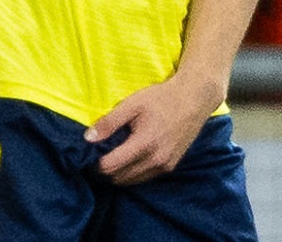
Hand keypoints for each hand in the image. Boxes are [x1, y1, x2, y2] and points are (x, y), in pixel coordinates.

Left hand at [87, 71, 222, 184]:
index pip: (111, 166)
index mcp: (144, 144)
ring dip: (118, 173)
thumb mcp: (131, 104)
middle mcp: (156, 160)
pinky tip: (127, 158)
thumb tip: (88, 139)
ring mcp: (165, 166)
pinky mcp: (171, 167)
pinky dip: (132, 173)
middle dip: (104, 170)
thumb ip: (109, 123)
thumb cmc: (160, 99)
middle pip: (120, 177)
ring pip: (132, 181)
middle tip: (96, 156)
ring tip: (110, 157)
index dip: (95, 163)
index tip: (88, 153)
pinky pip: (145, 177)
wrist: (193, 101)